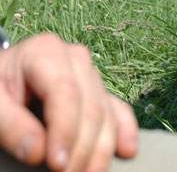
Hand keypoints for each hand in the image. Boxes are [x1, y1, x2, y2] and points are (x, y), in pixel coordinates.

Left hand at [0, 33, 138, 170]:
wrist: (1, 77)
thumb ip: (11, 126)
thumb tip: (39, 152)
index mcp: (46, 52)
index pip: (65, 93)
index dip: (65, 130)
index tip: (57, 164)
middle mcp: (75, 59)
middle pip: (90, 105)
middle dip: (83, 145)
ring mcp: (90, 73)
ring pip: (106, 112)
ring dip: (101, 147)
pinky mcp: (98, 89)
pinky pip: (117, 110)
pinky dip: (124, 131)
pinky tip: (127, 150)